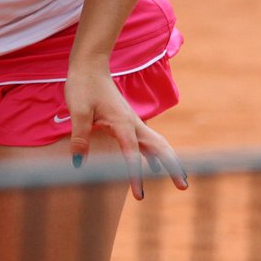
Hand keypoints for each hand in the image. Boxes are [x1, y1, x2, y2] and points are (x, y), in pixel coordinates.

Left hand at [65, 63, 188, 199]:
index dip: (136, 174)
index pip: (132, 154)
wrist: (90, 66)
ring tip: (180, 180)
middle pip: (160, 147)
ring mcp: (133, 122)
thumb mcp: (78, 111)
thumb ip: (79, 136)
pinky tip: (154, 166)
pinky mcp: (128, 122)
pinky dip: (155, 155)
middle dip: (173, 166)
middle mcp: (133, 123)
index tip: (139, 194)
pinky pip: (147, 141)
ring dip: (169, 161)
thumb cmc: (83, 86)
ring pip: (157, 143)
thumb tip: (77, 163)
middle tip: (184, 186)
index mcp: (123, 122)